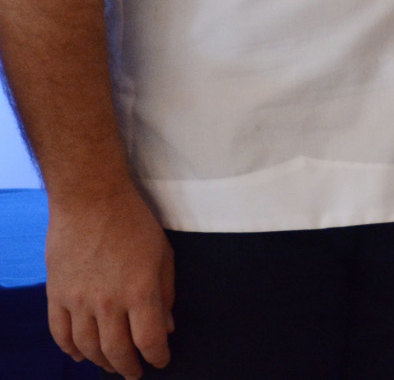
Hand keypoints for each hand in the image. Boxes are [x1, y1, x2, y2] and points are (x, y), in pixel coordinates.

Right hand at [45, 186, 173, 376]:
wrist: (90, 200)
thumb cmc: (134, 223)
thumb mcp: (163, 255)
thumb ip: (166, 294)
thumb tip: (167, 327)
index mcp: (140, 292)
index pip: (149, 340)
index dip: (157, 356)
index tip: (161, 361)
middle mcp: (108, 303)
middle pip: (117, 351)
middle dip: (129, 367)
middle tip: (136, 373)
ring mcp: (79, 301)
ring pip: (88, 348)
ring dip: (102, 362)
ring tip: (112, 365)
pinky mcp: (57, 295)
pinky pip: (60, 333)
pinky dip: (70, 350)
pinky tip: (81, 356)